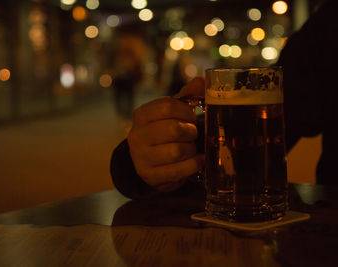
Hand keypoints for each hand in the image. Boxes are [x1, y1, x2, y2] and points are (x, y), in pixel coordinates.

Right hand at [128, 77, 204, 191]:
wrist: (150, 162)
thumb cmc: (164, 132)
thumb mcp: (171, 113)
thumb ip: (186, 97)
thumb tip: (201, 81)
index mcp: (142, 115)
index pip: (167, 105)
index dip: (186, 111)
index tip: (192, 116)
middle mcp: (137, 135)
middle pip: (174, 129)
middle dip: (191, 132)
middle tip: (193, 134)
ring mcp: (141, 157)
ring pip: (177, 151)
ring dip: (192, 149)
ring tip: (192, 148)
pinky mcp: (150, 175)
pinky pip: (178, 171)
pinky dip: (193, 165)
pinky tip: (196, 161)